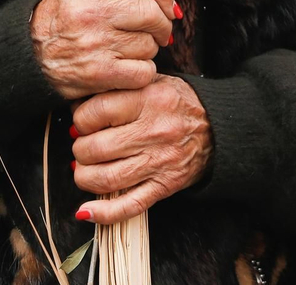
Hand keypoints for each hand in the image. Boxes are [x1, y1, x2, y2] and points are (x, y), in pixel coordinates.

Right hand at [30, 0, 175, 99]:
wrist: (28, 58)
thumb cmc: (60, 20)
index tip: (165, 1)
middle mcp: (90, 12)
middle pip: (151, 11)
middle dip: (162, 22)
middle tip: (158, 28)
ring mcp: (95, 44)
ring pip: (149, 44)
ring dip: (149, 48)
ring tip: (132, 47)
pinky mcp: (99, 74)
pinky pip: (144, 71)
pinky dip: (143, 72)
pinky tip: (129, 67)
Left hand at [69, 75, 212, 223]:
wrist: (219, 126)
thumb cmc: (177, 102)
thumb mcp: (151, 82)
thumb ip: (117, 89)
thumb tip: (76, 110)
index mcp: (149, 99)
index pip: (95, 112)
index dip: (80, 120)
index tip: (82, 123)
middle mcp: (154, 131)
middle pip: (96, 148)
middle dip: (80, 151)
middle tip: (83, 148)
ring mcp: (160, 162)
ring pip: (107, 179)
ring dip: (85, 178)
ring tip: (84, 171)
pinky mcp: (165, 186)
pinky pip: (130, 205)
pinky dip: (104, 213)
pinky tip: (86, 211)